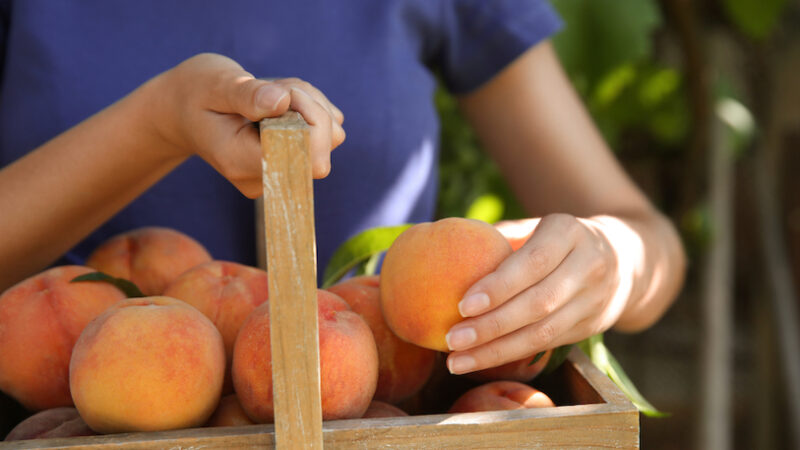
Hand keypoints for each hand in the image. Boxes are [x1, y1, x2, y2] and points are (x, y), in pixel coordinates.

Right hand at [144, 53, 344, 197]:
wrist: (184, 111)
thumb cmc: (196, 93)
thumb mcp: (214, 84)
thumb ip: (246, 94)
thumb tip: (281, 102)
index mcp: (242, 163)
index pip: (306, 157)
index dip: (306, 116)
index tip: (280, 93)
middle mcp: (267, 177)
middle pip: (325, 145)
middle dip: (309, 104)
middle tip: (272, 87)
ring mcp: (284, 171)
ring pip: (331, 134)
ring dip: (309, 102)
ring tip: (270, 92)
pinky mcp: (296, 159)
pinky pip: (327, 131)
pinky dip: (310, 107)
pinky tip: (279, 101)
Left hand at [444, 214, 631, 373]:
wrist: (626, 259)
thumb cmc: (560, 239)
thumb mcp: (539, 225)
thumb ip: (504, 233)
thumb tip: (453, 239)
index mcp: (570, 232)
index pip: (532, 263)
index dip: (498, 286)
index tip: (462, 304)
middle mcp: (588, 266)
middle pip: (537, 304)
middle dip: (491, 326)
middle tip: (452, 340)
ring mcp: (593, 301)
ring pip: (543, 334)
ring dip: (496, 351)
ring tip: (457, 361)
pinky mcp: (590, 327)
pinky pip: (546, 346)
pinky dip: (510, 355)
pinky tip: (479, 360)